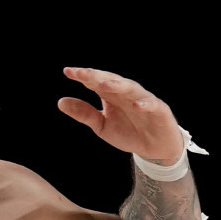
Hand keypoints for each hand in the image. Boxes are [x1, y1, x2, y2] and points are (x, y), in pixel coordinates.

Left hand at [57, 67, 183, 162]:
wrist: (154, 147)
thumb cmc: (128, 132)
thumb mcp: (102, 125)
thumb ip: (84, 114)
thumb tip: (61, 101)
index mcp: (111, 95)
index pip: (95, 82)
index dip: (83, 76)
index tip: (68, 72)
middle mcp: (126, 93)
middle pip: (111, 80)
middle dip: (96, 76)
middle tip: (81, 73)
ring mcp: (143, 100)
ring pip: (130, 88)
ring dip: (118, 85)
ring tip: (103, 83)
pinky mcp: (159, 111)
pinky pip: (152, 105)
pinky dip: (145, 104)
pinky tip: (136, 105)